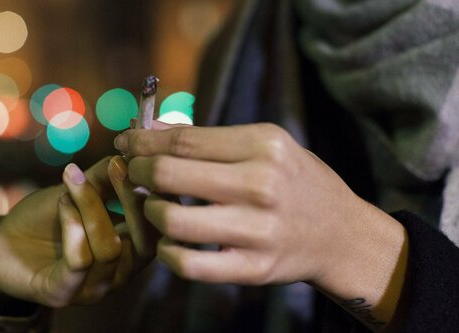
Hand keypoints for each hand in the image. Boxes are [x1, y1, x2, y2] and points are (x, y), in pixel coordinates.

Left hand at [0, 156, 155, 308]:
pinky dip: (72, 224)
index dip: (155, 195)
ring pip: (109, 248)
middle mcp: (119, 275)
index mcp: (130, 252)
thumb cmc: (43, 219)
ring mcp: (92, 289)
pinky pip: (79, 260)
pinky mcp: (62, 294)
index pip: (158, 229)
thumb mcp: (78, 192)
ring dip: (90, 206)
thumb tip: (132, 152)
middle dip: (132, 201)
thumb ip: (105, 178)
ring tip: (70, 182)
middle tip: (116, 165)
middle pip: (145, 244)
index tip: (140, 158)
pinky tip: (61, 202)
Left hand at [115, 123, 406, 329]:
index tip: (125, 141)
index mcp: (263, 146)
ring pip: (173, 221)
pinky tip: (167, 243)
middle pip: (169, 174)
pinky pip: (190, 264)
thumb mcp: (266, 145)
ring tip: (153, 206)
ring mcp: (258, 230)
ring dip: (149, 211)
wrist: (341, 234)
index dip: (143, 141)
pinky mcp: (253, 267)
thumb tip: (151, 131)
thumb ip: (210, 140)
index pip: (183, 140)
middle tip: (132, 172)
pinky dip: (167, 254)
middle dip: (137, 171)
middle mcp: (261, 185)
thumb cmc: (295, 182)